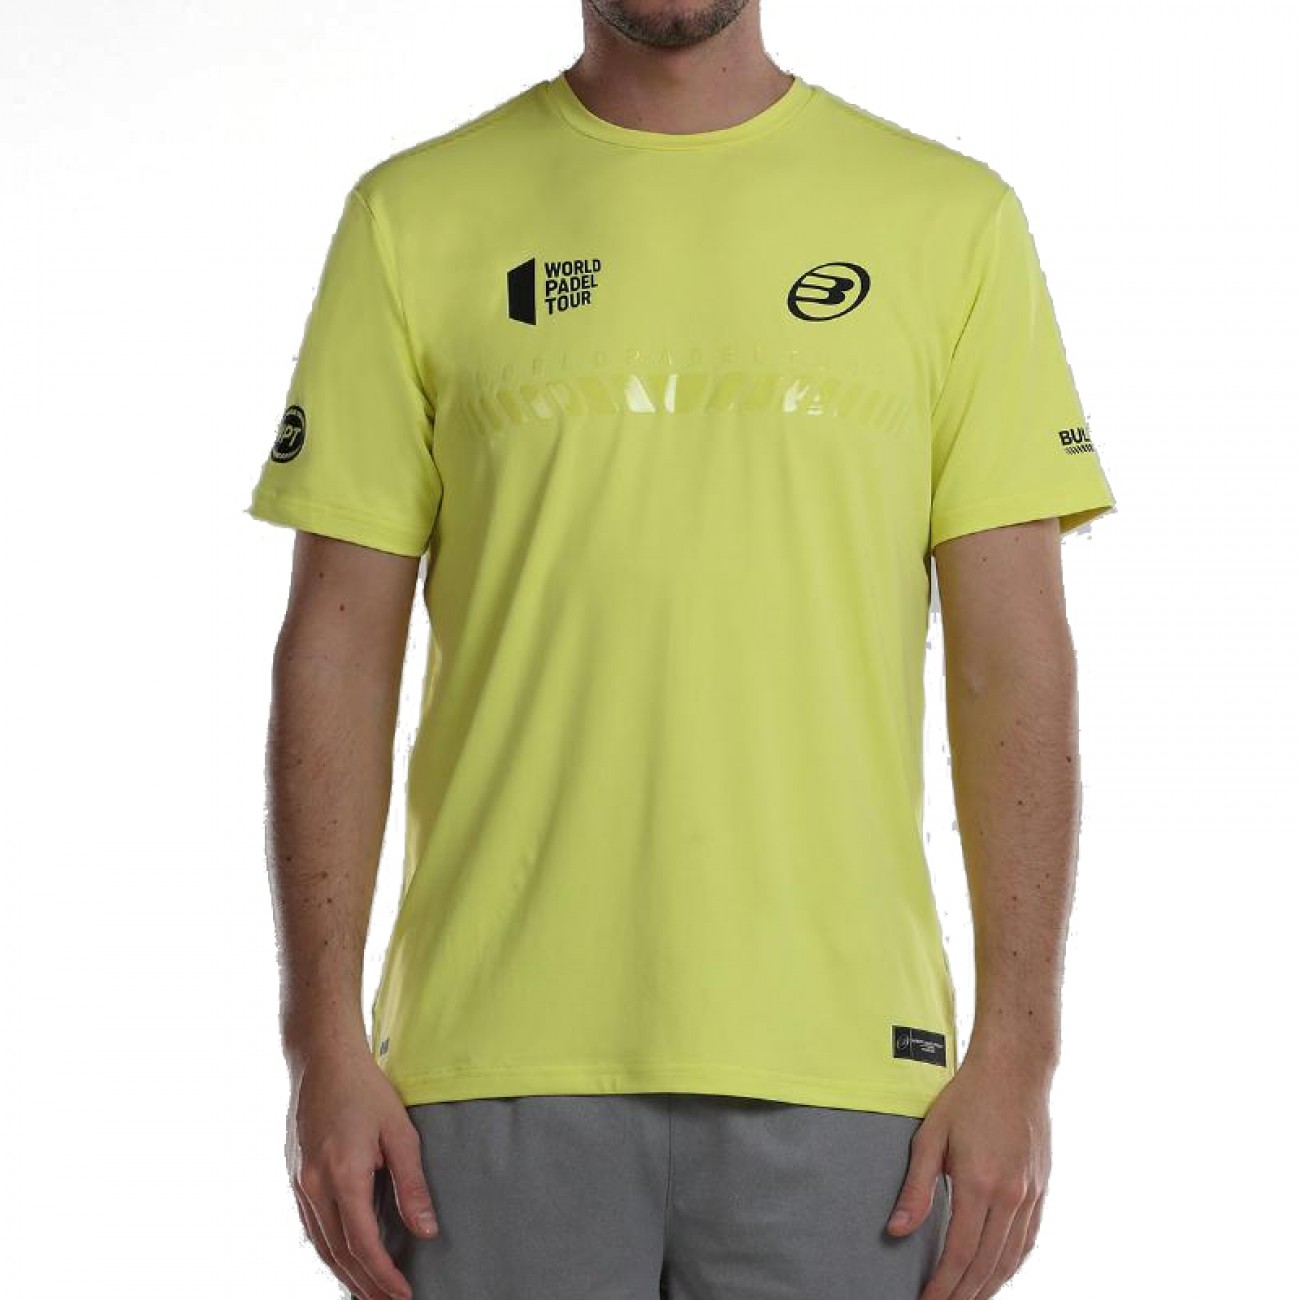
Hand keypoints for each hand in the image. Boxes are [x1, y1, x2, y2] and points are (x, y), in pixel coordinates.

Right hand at [285, 1040, 438, 1299]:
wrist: (322, 1059)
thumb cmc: (365, 1089)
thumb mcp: (399, 1131)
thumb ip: (412, 1184)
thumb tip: (426, 1230)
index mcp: (342, 1174)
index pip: (362, 1243)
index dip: (382, 1274)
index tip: (403, 1294)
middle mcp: (313, 1185)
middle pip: (337, 1253)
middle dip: (363, 1284)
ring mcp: (299, 1182)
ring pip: (319, 1244)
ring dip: (344, 1273)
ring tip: (367, 1293)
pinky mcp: (294, 1176)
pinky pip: (310, 1226)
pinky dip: (327, 1250)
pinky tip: (342, 1259)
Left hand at [885, 1044, 1051, 1299]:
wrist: (1015, 1070)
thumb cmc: (968, 1097)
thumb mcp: (931, 1136)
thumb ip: (916, 1188)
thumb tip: (897, 1230)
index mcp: (978, 1184)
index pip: (958, 1253)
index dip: (942, 1285)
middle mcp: (1010, 1197)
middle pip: (985, 1265)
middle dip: (963, 1294)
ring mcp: (1030, 1196)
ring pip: (1010, 1259)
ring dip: (988, 1286)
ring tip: (966, 1299)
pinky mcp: (1042, 1190)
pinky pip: (1028, 1242)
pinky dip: (1012, 1266)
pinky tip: (997, 1275)